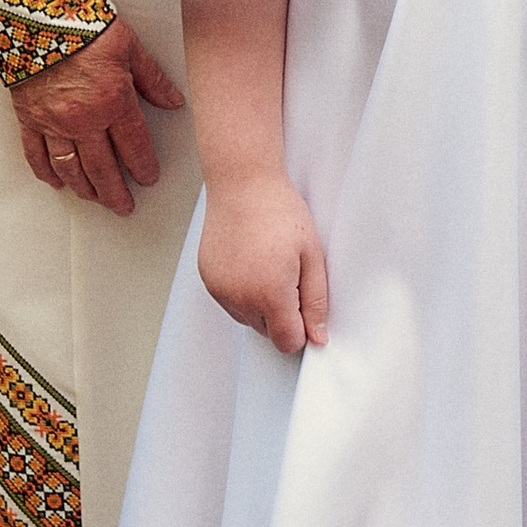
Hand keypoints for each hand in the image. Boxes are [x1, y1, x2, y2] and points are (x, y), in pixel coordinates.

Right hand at [10, 17, 184, 212]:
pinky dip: (46, 171)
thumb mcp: (130, 46)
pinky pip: (36, 153)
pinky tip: (55, 182)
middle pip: (103, 168)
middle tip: (124, 207)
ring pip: (71, 167)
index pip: (134, 146)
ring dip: (85, 188)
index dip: (143, 167)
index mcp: (113, 102)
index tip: (149, 179)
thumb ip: (152, 79)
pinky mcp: (28, 117)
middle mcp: (83, 119)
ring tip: (95, 200)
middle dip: (116, 191)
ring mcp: (53, 122)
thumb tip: (173, 101)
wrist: (34, 13)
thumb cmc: (83, 25)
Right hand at [196, 164, 328, 353]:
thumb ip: (316, 301)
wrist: (243, 184)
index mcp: (270, 294)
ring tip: (268, 265)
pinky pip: (230, 302)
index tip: (306, 303)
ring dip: (260, 304)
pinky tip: (251, 261)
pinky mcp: (208, 280)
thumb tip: (318, 337)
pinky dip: (242, 292)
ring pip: (247, 318)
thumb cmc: (280, 212)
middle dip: (282, 314)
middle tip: (289, 274)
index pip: (288, 342)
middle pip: (267, 332)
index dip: (302, 328)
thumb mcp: (312, 255)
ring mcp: (220, 290)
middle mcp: (240, 298)